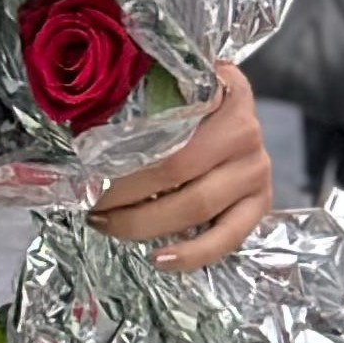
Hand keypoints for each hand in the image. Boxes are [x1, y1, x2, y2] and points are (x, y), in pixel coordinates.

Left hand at [89, 59, 272, 271]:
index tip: (85, 169)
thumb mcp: (166, 81)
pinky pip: (229, 238)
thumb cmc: (183, 97)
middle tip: (89, 205)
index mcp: (220, 94)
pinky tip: (160, 261)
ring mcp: (256, 170)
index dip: (122, 155)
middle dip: (123, 196)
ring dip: (144, 224)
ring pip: (196, 208)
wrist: (230, 106)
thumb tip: (82, 108)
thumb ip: (139, 87)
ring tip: (106, 226)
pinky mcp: (260, 203)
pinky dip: (193, 254)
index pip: (165, 129)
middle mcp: (245, 132)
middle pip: (175, 173)